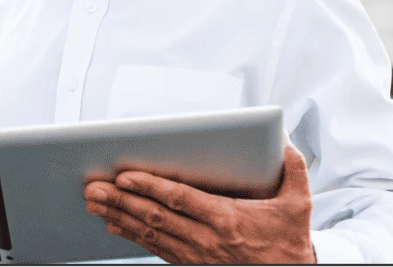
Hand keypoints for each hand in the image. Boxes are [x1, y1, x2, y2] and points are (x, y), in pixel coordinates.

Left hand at [82, 142, 316, 263]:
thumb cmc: (290, 241)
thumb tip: (283, 138)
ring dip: (119, 217)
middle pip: (156, 216)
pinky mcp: (191, 263)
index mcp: (227, 219)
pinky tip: (113, 224)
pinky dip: (131, 236)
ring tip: (94, 203)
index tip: (125, 177)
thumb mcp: (298, 205)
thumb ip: (292, 169)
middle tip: (93, 188)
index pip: (180, 199)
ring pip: (150, 233)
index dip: (150, 188)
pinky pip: (155, 248)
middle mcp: (206, 238)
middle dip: (121, 201)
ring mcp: (196, 254)